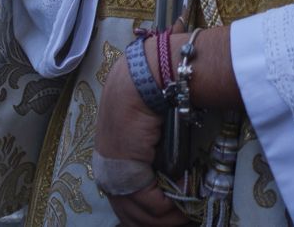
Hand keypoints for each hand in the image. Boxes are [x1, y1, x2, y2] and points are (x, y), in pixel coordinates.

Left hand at [96, 47, 187, 225]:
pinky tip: (183, 205)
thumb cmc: (144, 96)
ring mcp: (115, 176)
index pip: (122, 198)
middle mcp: (106, 172)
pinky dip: (169, 209)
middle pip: (129, 213)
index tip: (165, 216)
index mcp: (108, 161)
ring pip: (140, 212)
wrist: (140, 81)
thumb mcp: (143, 128)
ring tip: (186, 215)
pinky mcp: (128, 175)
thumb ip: (148, 150)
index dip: (143, 212)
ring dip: (166, 218)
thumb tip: (166, 165)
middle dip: (154, 221)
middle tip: (179, 221)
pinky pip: (150, 203)